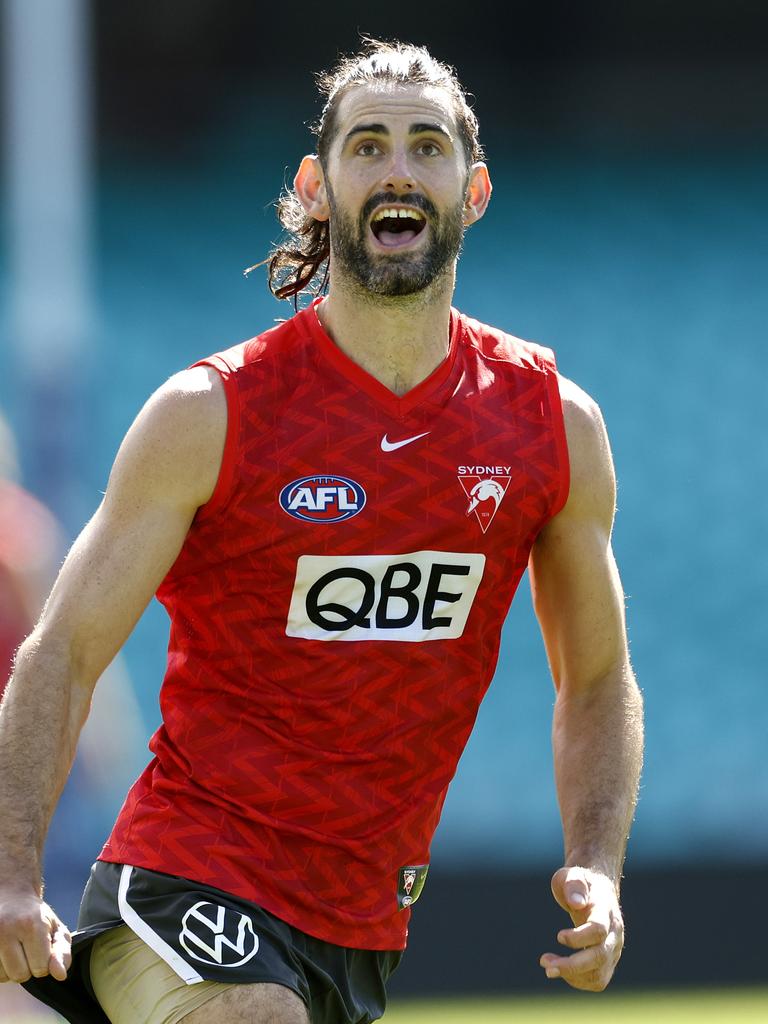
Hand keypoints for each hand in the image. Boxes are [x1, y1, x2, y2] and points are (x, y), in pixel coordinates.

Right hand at [0, 889, 71, 983]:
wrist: (13, 898)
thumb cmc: (37, 916)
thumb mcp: (56, 929)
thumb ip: (62, 952)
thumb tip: (60, 974)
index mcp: (31, 925)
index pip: (41, 968)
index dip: (44, 963)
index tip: (42, 949)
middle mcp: (7, 929)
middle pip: (20, 975)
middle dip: (27, 968)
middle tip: (27, 950)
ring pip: (4, 977)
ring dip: (12, 969)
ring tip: (15, 950)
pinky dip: (1, 969)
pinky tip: (5, 954)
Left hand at [539, 865, 623, 991]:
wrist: (597, 890)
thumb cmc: (580, 883)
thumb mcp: (573, 875)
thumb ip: (573, 885)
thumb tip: (576, 903)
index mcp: (606, 910)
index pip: (599, 930)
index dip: (579, 937)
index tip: (558, 936)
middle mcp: (614, 933)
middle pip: (599, 957)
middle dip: (572, 965)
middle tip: (545, 964)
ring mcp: (613, 950)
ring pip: (599, 975)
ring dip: (571, 976)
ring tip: (547, 965)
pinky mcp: (608, 962)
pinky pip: (597, 980)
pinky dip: (577, 980)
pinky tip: (559, 967)